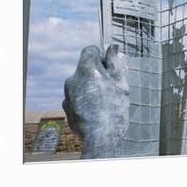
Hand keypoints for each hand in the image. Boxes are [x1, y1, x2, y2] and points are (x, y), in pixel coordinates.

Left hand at [62, 44, 129, 158]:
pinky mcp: (67, 108)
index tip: (110, 66)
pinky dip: (85, 100)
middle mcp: (73, 79)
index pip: (90, 50)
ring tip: (105, 102)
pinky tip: (96, 111)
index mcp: (86, 69)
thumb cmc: (114, 108)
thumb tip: (112, 48)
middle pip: (86, 68)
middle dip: (98, 74)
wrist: (101, 138)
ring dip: (91, 88)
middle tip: (112, 86)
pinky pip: (77, 98)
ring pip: (81, 84)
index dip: (101, 56)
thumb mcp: (120, 83)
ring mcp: (68, 94)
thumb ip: (114, 63)